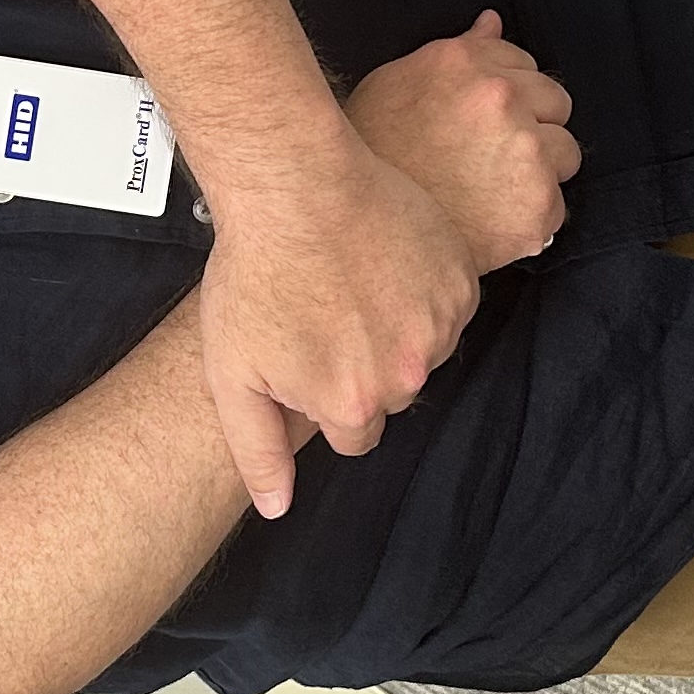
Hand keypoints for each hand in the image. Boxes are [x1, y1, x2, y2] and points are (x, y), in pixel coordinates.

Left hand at [193, 118, 487, 523]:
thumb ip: (258, 449)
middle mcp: (406, 373)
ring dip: (397, 330)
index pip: (354, 433)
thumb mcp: (233, 372)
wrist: (295, 184)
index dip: (326, 396)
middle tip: (326, 315)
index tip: (308, 356)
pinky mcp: (460, 280)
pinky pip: (449, 306)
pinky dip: (424, 292)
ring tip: (352, 285)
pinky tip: (383, 264)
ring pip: (424, 351)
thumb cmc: (255, 273)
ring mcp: (439, 324)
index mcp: (352, 402)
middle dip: (363, 367)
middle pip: (392, 394)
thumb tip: (279, 508)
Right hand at [340, 14, 578, 274]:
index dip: (509, 94)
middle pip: (555, 102)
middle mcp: (500, 97)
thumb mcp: (395, 86)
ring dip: (540, 171)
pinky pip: (557, 208)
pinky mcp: (537, 203)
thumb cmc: (370, 157)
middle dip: (534, 126)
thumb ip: (455, 53)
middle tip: (493, 157)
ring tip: (494, 193)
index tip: (490, 120)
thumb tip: (493, 23)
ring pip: (565, 153)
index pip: (523, 63)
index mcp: (464, 63)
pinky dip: (531, 219)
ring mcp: (525, 150)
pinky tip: (494, 223)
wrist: (360, 232)